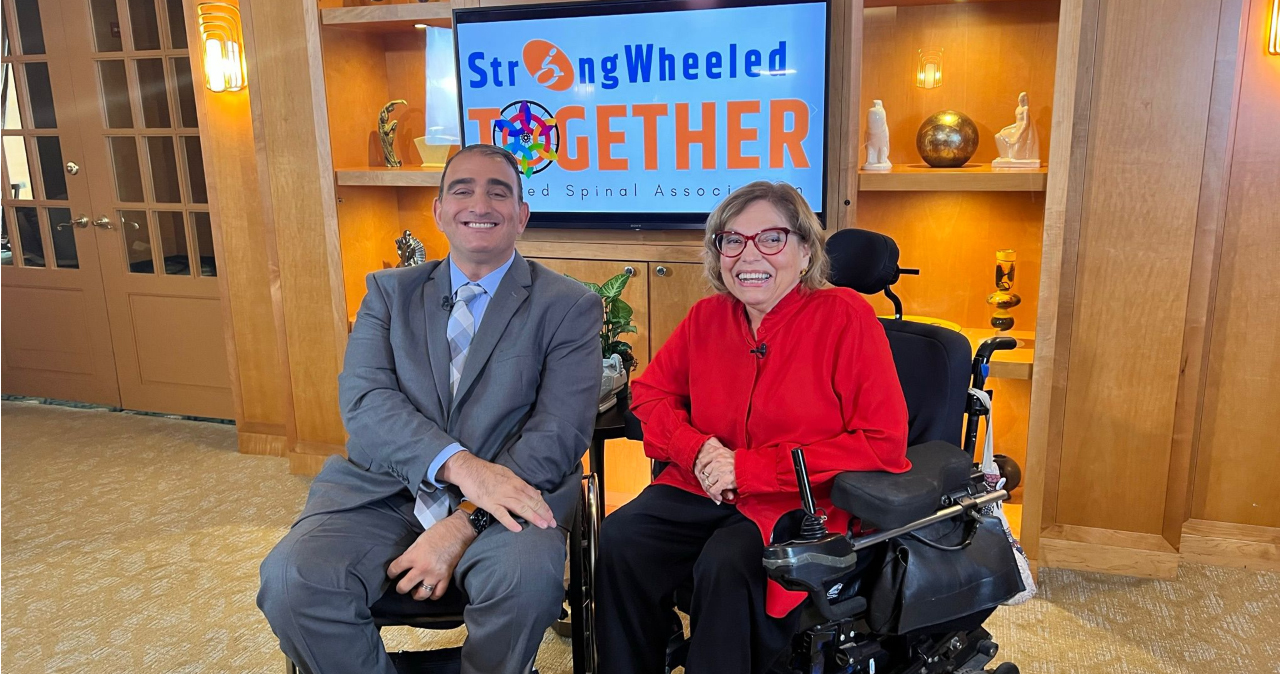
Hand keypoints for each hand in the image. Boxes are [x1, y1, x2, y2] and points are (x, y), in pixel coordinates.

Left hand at [387, 512, 474, 600]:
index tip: (392, 574)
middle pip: (404, 586)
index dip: (391, 573)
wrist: (457, 531)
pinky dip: (433, 595)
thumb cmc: (438, 532)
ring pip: (421, 594)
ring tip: (415, 591)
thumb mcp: (418, 540)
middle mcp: (423, 568)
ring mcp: (435, 574)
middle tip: (401, 586)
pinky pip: (438, 593)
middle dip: (400, 588)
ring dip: (416, 595)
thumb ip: (410, 553)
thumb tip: (404, 563)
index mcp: (414, 556)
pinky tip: (430, 592)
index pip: (395, 569)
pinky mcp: (446, 577)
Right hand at [438, 452, 555, 531]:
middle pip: (531, 503)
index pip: (535, 496)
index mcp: (517, 483)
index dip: (544, 506)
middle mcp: (512, 489)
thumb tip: (535, 493)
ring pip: (521, 508)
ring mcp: (501, 497)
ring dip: (533, 517)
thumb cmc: (488, 472)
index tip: (551, 515)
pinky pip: (501, 514)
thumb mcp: (509, 475)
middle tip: (552, 523)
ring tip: (542, 525)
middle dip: (543, 514)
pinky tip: (518, 528)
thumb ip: (522, 485)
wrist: (469, 469)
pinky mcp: (490, 503)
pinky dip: (510, 522)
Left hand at [694, 438, 736, 503]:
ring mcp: (720, 470)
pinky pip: (713, 490)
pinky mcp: (724, 480)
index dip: (700, 469)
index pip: (701, 461)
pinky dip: (715, 494)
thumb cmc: (741, 462)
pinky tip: (719, 496)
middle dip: (707, 481)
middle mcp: (717, 460)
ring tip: (716, 492)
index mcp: (717, 452)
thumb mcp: (727, 453)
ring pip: (708, 483)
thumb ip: (717, 454)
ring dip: (711, 489)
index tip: (702, 474)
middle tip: (710, 486)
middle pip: (705, 473)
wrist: (752, 468)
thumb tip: (708, 454)